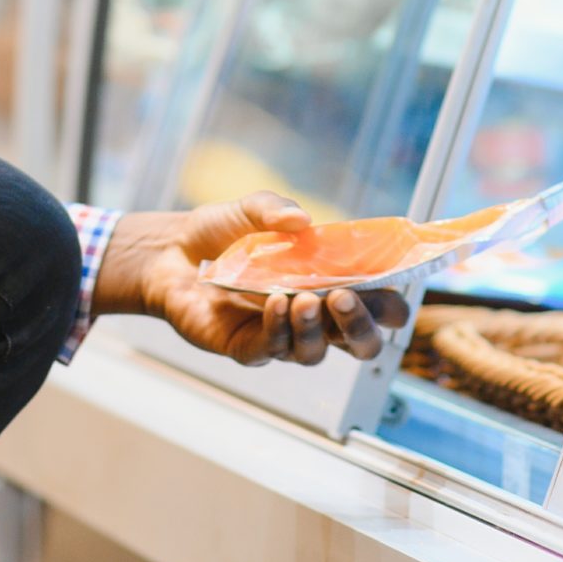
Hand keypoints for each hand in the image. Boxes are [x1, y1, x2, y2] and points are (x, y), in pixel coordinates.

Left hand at [96, 194, 409, 366]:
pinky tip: (274, 304)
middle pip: (359, 343)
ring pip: (315, 352)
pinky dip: (277, 329)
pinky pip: (271, 350)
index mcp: (330, 284)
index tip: (393, 290)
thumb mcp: (251, 209)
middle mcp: (313, 317)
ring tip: (305, 298)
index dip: (392, 305)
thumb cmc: (221, 232)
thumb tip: (302, 220)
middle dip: (362, 327)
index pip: (378, 307)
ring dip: (316, 329)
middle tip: (345, 298)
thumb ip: (275, 209)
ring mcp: (281, 336)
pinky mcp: (247, 348)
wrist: (169, 252)